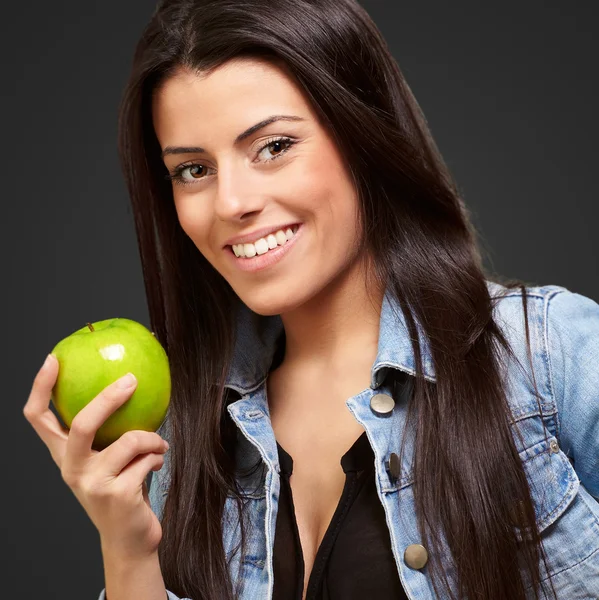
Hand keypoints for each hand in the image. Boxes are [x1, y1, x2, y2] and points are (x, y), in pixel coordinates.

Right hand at [23, 354, 169, 559]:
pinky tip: (157, 463)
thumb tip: (131, 381)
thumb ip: (110, 430)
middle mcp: (71, 469)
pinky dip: (158, 456)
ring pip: (129, 440)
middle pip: (82, 424)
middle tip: (131, 379)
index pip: (38, 419)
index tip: (53, 358)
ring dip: (152, 438)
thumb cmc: (122, 489)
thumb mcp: (108, 458)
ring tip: (158, 444)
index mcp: (64, 455)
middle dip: (109, 398)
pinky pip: (147, 459)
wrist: (129, 538)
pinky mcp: (116, 495)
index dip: (41, 388)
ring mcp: (92, 484)